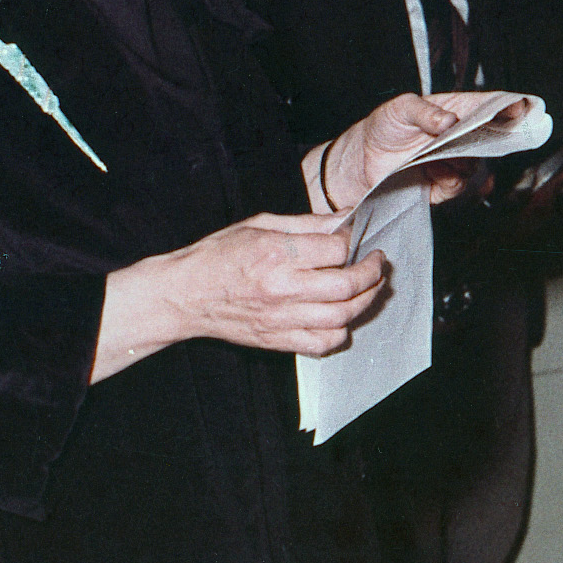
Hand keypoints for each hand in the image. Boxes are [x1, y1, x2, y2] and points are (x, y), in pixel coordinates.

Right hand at [96, 213, 384, 377]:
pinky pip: (323, 343)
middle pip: (347, 285)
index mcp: (277, 253)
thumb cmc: (217, 256)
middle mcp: (282, 287)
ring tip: (370, 288)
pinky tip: (342, 318)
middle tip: (377, 263)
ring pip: (342, 316)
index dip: (353, 241)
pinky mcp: (278, 339)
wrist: (184, 295)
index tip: (354, 237)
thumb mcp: (258, 225)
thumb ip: (305, 224)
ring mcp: (281, 318)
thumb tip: (342, 220)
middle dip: (372, 272)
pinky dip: (341, 332)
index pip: (336, 249)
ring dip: (365, 301)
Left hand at [311, 92, 526, 210]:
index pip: (489, 106)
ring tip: (444, 153)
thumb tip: (449, 119)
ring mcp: (454, 161)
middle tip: (490, 136)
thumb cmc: (383, 127)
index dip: (508, 106)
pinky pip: (459, 185)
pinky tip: (438, 171)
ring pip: (477, 162)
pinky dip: (453, 179)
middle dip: (497, 137)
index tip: (519, 108)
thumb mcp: (399, 109)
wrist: (361, 162)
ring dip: (466, 159)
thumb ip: (424, 111)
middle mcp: (460, 137)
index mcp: (455, 110)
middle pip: (492, 136)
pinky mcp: (444, 185)